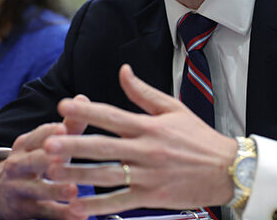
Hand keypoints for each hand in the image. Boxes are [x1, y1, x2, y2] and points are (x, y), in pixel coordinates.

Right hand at [0, 95, 91, 219]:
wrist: (3, 193)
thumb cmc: (36, 162)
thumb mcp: (47, 144)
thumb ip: (69, 125)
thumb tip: (82, 98)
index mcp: (25, 145)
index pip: (36, 135)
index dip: (49, 132)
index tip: (63, 128)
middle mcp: (18, 165)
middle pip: (33, 161)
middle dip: (47, 159)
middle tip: (64, 159)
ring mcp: (19, 189)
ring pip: (38, 189)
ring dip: (56, 190)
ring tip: (74, 190)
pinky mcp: (24, 210)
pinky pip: (45, 213)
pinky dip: (63, 215)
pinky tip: (79, 215)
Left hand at [44, 64, 237, 217]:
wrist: (227, 169)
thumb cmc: (200, 138)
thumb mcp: (173, 108)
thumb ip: (143, 92)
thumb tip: (123, 71)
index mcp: (149, 126)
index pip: (112, 116)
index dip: (87, 111)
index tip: (64, 106)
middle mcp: (146, 150)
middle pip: (104, 147)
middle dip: (74, 144)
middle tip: (49, 143)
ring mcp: (148, 175)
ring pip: (107, 175)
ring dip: (78, 174)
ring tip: (53, 173)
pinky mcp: (151, 196)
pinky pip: (120, 201)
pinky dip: (97, 205)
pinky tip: (77, 206)